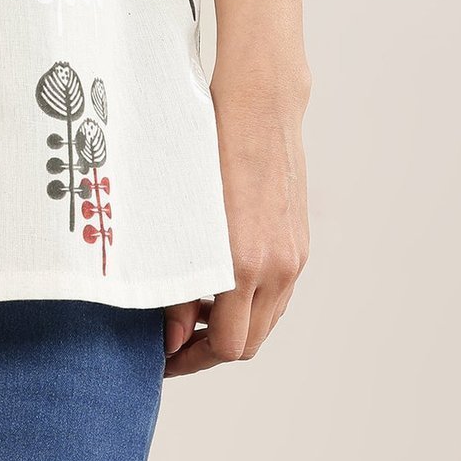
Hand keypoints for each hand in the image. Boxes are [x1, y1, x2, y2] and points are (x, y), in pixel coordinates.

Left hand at [162, 66, 309, 375]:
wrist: (260, 101)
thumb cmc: (209, 144)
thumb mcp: (183, 216)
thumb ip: (180, 282)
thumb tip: (173, 336)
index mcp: (245, 263)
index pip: (227, 346)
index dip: (190, 358)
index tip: (162, 356)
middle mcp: (277, 266)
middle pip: (249, 343)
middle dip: (209, 350)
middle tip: (171, 343)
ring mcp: (294, 254)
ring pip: (266, 320)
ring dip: (233, 326)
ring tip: (191, 311)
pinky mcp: (299, 240)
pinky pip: (278, 292)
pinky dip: (251, 301)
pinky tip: (220, 281)